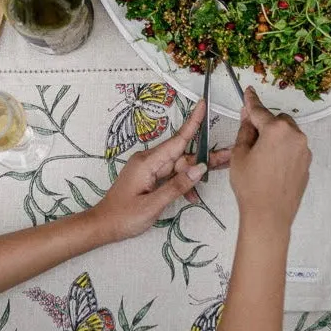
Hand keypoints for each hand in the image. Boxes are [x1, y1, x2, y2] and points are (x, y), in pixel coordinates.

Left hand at [93, 99, 230, 242]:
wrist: (102, 226)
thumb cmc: (124, 217)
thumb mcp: (152, 205)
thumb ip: (177, 186)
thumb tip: (200, 168)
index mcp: (148, 162)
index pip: (177, 140)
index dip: (192, 123)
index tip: (203, 104)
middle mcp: (149, 160)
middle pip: (182, 155)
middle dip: (204, 157)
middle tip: (228, 157)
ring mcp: (149, 168)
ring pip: (178, 166)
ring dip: (192, 175)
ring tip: (207, 185)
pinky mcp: (149, 176)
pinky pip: (171, 174)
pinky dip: (181, 183)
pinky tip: (190, 195)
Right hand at [230, 88, 311, 232]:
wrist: (269, 216)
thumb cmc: (250, 186)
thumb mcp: (239, 154)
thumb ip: (245, 130)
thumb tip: (248, 116)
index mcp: (277, 130)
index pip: (260, 110)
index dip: (251, 100)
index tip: (248, 91)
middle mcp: (295, 135)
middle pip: (278, 120)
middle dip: (266, 125)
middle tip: (251, 139)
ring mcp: (304, 150)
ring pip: (288, 134)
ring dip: (276, 138)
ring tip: (261, 157)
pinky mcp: (307, 163)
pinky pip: (294, 148)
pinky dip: (284, 151)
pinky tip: (272, 167)